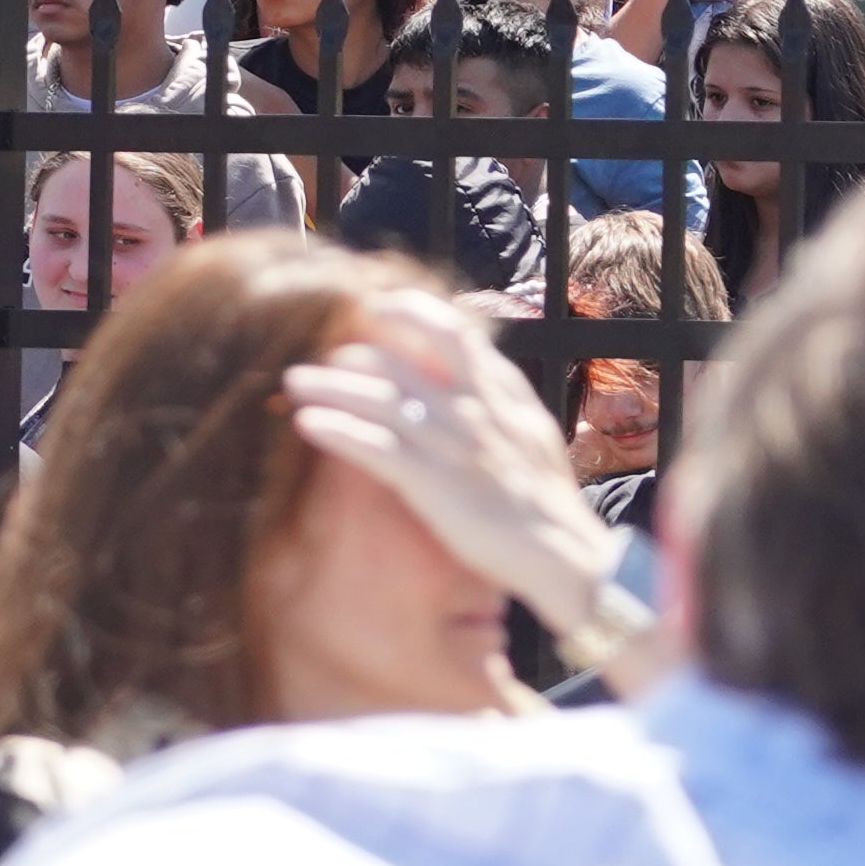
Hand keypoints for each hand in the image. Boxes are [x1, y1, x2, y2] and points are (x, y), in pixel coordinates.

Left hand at [284, 294, 630, 657]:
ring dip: (331, 386)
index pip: (453, 333)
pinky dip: (338, 430)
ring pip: (379, 400)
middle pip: (401, 361)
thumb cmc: (546, 502)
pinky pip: (375, 448)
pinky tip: (308, 423)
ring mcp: (453, 445)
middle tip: (324, 355)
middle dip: (354, 353)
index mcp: (503, 395)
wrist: (569, 559)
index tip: (376, 306)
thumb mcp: (533, 433)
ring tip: (295, 381)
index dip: (409, 312)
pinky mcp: (434, 485)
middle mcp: (475, 410)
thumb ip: (501, 398)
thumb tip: (471, 370)